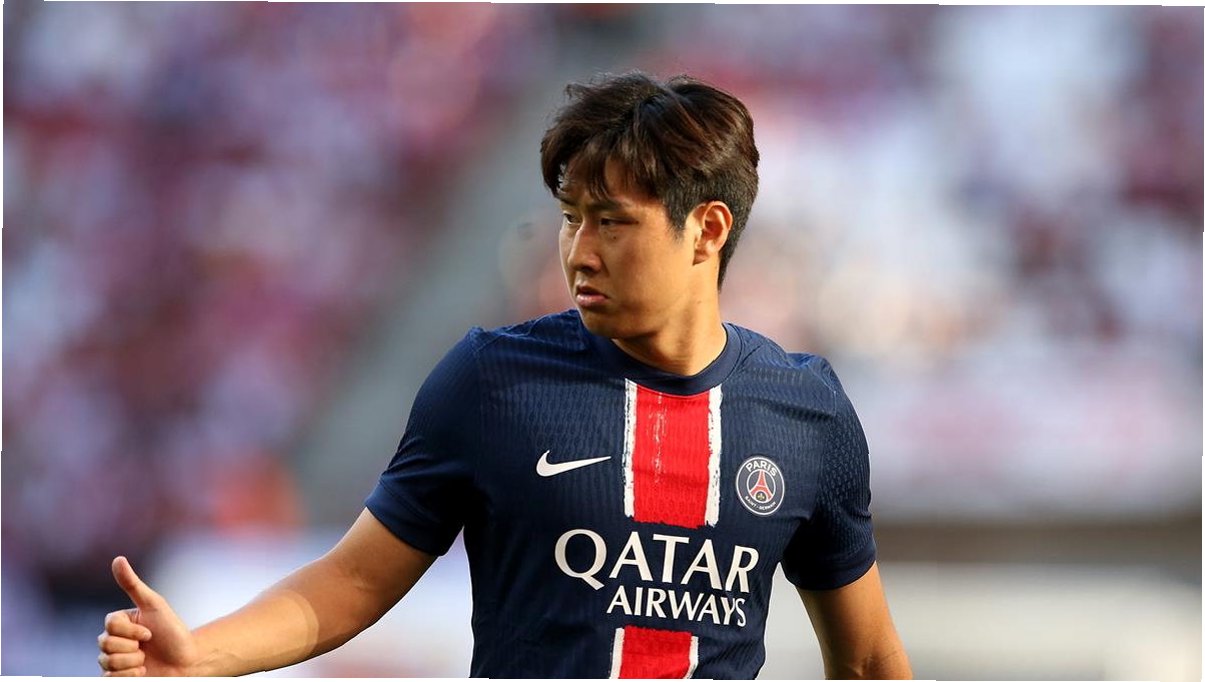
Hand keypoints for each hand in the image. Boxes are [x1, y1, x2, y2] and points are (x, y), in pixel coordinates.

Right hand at [98, 556, 199, 675]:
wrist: (186, 661)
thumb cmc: (173, 632)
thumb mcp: (154, 605)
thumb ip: (133, 584)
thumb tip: (117, 559)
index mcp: (119, 622)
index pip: (110, 626)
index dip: (132, 631)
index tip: (150, 632)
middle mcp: (113, 640)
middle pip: (106, 645)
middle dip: (132, 648)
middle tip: (148, 647)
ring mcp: (113, 659)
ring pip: (107, 662)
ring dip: (132, 663)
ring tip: (146, 660)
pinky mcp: (116, 677)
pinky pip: (108, 678)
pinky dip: (129, 676)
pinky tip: (142, 671)